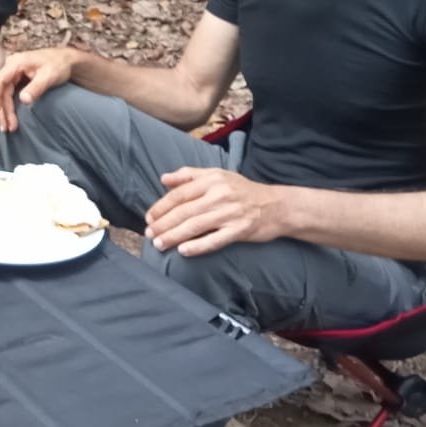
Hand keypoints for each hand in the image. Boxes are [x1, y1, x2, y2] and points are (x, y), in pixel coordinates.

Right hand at [0, 47, 76, 130]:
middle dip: (2, 110)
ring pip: (4, 93)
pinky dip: (8, 106)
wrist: (67, 60)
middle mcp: (11, 67)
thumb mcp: (49, 76)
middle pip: (1, 90)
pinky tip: (7, 116)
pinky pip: (9, 94)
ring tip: (6, 127)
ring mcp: (14, 73)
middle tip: (6, 127)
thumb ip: (36, 87)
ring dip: (4, 110)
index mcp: (16, 63)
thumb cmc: (59, 65)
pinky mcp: (18, 79)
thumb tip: (24, 100)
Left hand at [146, 168, 282, 256]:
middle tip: (149, 233)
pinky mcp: (240, 230)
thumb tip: (163, 179)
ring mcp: (230, 214)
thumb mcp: (217, 175)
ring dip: (174, 236)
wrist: (277, 206)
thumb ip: (189, 175)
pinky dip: (198, 246)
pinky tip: (183, 251)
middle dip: (163, 224)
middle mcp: (220, 195)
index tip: (149, 217)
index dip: (161, 206)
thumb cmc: (242, 190)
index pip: (179, 194)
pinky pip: (215, 240)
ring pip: (196, 226)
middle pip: (184, 211)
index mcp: (212, 180)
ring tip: (159, 244)